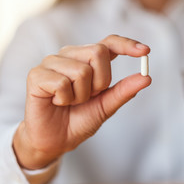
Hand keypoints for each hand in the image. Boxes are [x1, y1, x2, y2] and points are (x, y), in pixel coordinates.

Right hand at [13, 35, 151, 169]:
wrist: (56, 140)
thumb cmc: (79, 119)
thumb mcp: (106, 106)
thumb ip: (124, 91)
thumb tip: (146, 77)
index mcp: (88, 60)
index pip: (109, 43)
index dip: (127, 44)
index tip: (145, 51)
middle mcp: (70, 55)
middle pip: (98, 52)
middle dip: (100, 81)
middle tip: (88, 97)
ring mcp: (52, 62)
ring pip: (81, 70)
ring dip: (81, 95)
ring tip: (70, 101)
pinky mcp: (36, 74)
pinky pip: (62, 83)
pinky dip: (65, 99)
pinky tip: (57, 102)